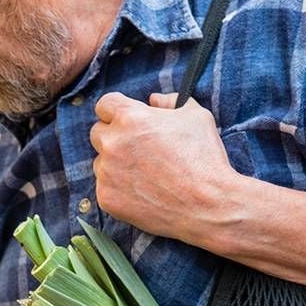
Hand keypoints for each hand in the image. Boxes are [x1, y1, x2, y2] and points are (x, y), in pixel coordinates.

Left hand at [89, 93, 245, 246]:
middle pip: (98, 132)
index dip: (116, 110)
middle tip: (138, 149)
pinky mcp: (106, 197)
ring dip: (115, 164)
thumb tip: (154, 100)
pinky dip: (119, 188)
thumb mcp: (196, 117)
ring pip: (100, 161)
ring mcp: (106, 172)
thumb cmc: (204, 158)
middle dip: (114, 136)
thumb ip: (171, 101)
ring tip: (146, 174)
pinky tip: (143, 192)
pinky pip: (105, 187)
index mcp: (130, 118)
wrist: (208, 205)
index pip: (105, 104)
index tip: (126, 119)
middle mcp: (112, 143)